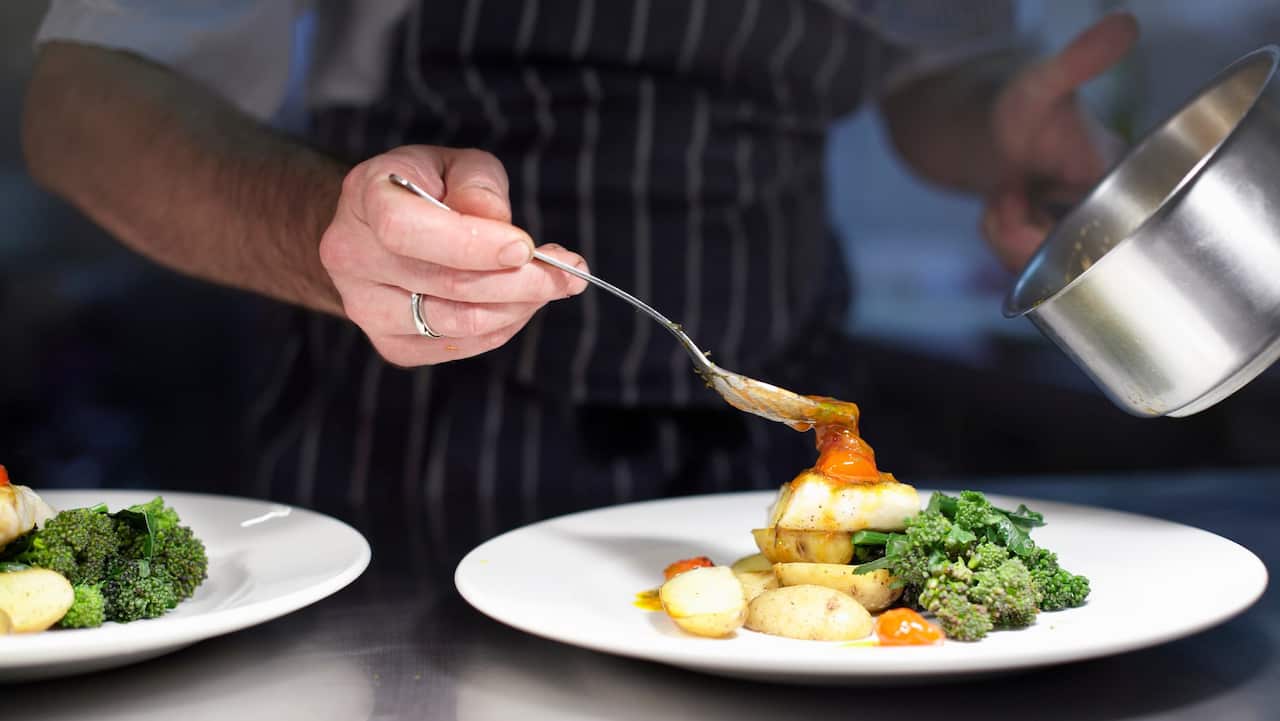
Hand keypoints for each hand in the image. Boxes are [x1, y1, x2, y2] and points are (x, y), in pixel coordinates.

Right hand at [319, 145, 587, 365]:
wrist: (379, 228)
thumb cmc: (427, 188)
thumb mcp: (455, 164)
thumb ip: (478, 185)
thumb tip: (498, 222)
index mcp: (364, 196)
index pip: (406, 229)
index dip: (471, 244)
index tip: (525, 247)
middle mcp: (352, 255)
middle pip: (446, 284)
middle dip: (521, 281)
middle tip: (568, 271)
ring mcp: (364, 307)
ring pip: (457, 323)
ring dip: (519, 306)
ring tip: (550, 284)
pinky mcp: (389, 343)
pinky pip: (458, 346)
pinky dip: (501, 327)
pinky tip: (519, 303)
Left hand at [982, 12, 1138, 270]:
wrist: (971, 122)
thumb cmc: (1011, 101)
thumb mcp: (1041, 85)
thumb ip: (1078, 62)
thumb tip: (1126, 24)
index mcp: (1122, 173)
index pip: (1109, 233)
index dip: (1062, 233)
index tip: (1025, 197)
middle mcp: (1109, 204)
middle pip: (1072, 260)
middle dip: (1024, 235)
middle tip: (1009, 192)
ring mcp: (1080, 224)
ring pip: (1044, 268)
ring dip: (1008, 234)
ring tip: (1007, 194)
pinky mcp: (1053, 239)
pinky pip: (1028, 267)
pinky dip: (1003, 240)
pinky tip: (1003, 208)